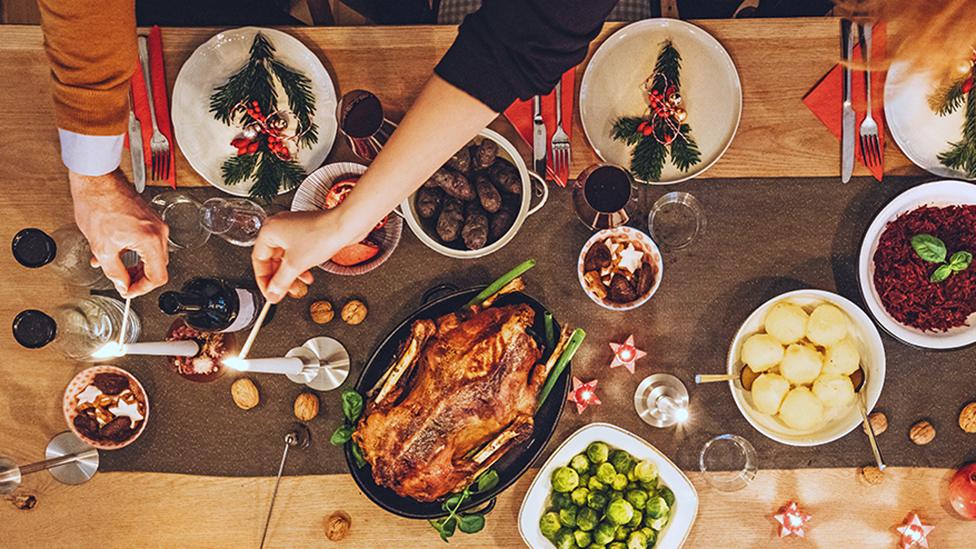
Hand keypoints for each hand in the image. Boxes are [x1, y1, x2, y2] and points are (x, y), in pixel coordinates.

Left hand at [69, 169, 168, 295]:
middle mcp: (159, 232)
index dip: (142, 289)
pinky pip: (148, 243)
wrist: (96, 182)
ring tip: (117, 268)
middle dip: (138, 278)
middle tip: (122, 283)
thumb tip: (121, 283)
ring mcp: (156, 224)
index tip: (128, 291)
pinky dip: (135, 253)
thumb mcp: (102, 247)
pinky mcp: (150, 219)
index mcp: (150, 240)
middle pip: (158, 267)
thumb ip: (114, 272)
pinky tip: (118, 253)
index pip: (157, 276)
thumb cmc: (98, 204)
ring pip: (152, 256)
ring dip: (135, 266)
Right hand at [252, 210, 358, 302]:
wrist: (345, 225)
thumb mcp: (295, 265)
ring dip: (291, 274)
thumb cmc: (321, 235)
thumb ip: (280, 282)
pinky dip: (300, 266)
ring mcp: (293, 229)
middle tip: (282, 292)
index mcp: (269, 231)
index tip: (270, 293)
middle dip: (279, 278)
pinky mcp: (307, 232)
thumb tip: (272, 294)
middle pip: (272, 259)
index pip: (258, 260)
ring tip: (297, 287)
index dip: (263, 280)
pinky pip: (297, 253)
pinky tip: (307, 276)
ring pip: (285, 257)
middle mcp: (279, 227)